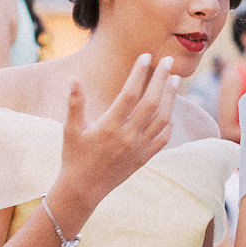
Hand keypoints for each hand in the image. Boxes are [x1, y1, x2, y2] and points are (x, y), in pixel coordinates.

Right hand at [49, 55, 177, 213]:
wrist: (83, 189)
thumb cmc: (74, 157)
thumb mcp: (70, 129)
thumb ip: (74, 103)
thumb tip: (73, 78)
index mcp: (109, 127)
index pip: (130, 94)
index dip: (139, 73)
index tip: (145, 56)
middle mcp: (127, 137)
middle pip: (152, 102)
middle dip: (162, 79)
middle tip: (168, 61)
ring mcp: (138, 148)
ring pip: (162, 119)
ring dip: (171, 97)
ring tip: (175, 80)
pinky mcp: (144, 158)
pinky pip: (163, 138)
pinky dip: (169, 122)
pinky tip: (170, 109)